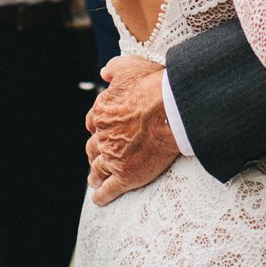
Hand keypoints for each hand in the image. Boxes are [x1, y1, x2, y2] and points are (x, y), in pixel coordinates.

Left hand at [84, 56, 177, 205]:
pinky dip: (102, 196)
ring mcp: (114, 157)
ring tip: (94, 180)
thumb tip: (104, 72)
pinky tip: (99, 200)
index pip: (92, 123)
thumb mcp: (130, 67)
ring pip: (98, 169)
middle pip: (93, 147)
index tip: (100, 131)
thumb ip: (114, 68)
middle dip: (94, 153)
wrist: (173, 108)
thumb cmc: (154, 85)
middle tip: (96, 158)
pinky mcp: (127, 175)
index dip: (97, 128)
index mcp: (102, 112)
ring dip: (95, 175)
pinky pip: (109, 190)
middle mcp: (103, 136)